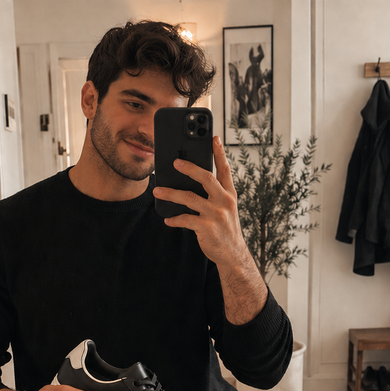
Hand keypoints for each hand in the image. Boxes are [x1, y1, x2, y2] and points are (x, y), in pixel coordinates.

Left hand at [152, 135, 247, 269]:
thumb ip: (215, 194)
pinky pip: (185, 219)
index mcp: (229, 194)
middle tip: (175, 162)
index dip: (219, 153)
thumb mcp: (226, 208)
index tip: (214, 137)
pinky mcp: (206, 228)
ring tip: (157, 190)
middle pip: (206, 178)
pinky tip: (167, 219)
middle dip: (189, 168)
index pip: (224, 169)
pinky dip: (174, 219)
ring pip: (189, 198)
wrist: (232, 253)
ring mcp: (215, 214)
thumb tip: (192, 182)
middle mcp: (224, 201)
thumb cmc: (225, 228)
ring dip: (171, 193)